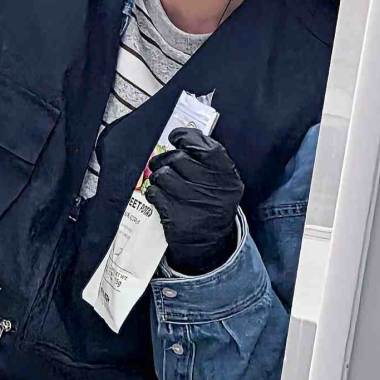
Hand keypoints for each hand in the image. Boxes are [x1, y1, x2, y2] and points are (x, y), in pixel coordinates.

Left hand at [145, 128, 243, 274]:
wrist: (208, 242)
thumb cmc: (211, 204)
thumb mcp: (223, 183)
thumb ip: (208, 159)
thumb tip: (182, 137)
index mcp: (226, 176)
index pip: (205, 147)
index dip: (187, 137)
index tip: (177, 137)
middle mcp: (211, 187)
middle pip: (177, 158)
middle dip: (166, 160)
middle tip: (164, 165)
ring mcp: (192, 201)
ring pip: (162, 174)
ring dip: (158, 177)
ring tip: (165, 184)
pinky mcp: (174, 215)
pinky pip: (154, 192)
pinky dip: (154, 193)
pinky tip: (162, 197)